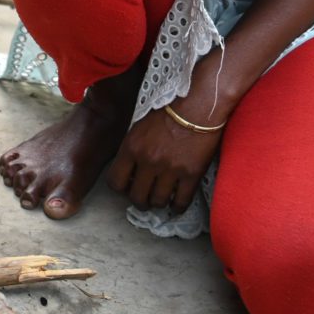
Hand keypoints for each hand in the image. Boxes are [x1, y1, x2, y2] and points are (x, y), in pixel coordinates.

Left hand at [106, 104, 222, 213]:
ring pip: (158, 202)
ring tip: (161, 199)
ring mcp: (170, 169)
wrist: (198, 106)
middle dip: (139, 201)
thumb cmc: (168, 113)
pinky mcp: (191, 174)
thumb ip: (131, 150)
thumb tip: (128, 173)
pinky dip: (177, 206)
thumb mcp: (139, 128)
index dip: (120, 188)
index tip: (127, 187)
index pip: (115, 182)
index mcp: (132, 147)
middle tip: (144, 198)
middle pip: (136, 197)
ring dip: (158, 203)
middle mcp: (148, 161)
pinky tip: (176, 203)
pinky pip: (181, 202)